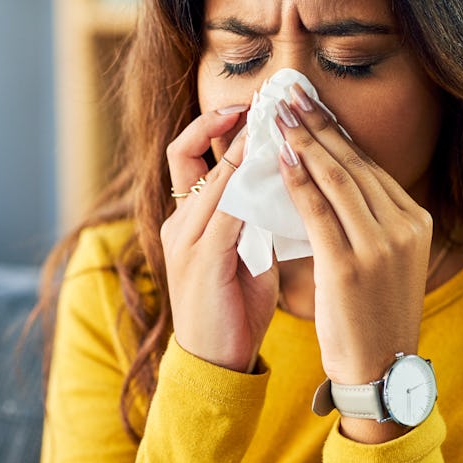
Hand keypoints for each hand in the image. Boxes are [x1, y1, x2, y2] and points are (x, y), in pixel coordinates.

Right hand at [161, 108, 277, 372]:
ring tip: (273, 123)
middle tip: (261, 99)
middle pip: (188, 152)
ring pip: (211, 176)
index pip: (191, 157)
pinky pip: (226, 208)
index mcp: (186, 221)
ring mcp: (184, 239)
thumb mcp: (244, 255)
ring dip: (243, 146)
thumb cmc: (235, 308)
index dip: (216, 126)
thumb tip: (284, 188)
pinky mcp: (201, 258)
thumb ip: (253, 220)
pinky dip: (249, 184)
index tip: (251, 107)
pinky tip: (275, 168)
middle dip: (223, 121)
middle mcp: (178, 223)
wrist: (217, 363)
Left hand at [277, 87, 432, 386]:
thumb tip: (335, 179)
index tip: (311, 104)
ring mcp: (381, 245)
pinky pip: (318, 211)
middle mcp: (404, 225)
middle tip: (289, 94)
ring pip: (337, 178)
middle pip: (353, 162)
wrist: (381, 368)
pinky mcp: (352, 265)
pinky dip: (297, 180)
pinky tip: (278, 157)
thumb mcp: (387, 259)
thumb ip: (370, 219)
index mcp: (415, 220)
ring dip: (303, 141)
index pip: (369, 165)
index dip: (336, 131)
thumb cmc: (376, 312)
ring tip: (277, 113)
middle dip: (317, 124)